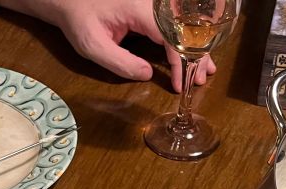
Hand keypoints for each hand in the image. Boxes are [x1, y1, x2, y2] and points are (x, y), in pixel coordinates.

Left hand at [0, 0, 215, 90]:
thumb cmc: (79, 20)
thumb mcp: (94, 47)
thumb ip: (121, 63)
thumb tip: (147, 74)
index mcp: (139, 9)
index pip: (170, 36)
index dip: (179, 62)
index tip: (179, 83)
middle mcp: (151, 3)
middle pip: (184, 28)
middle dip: (197, 54)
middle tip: (203, 78)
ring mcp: (152, 5)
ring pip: (183, 25)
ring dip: (196, 47)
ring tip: (206, 70)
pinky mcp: (150, 10)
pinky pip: (174, 24)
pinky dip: (186, 41)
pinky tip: (194, 56)